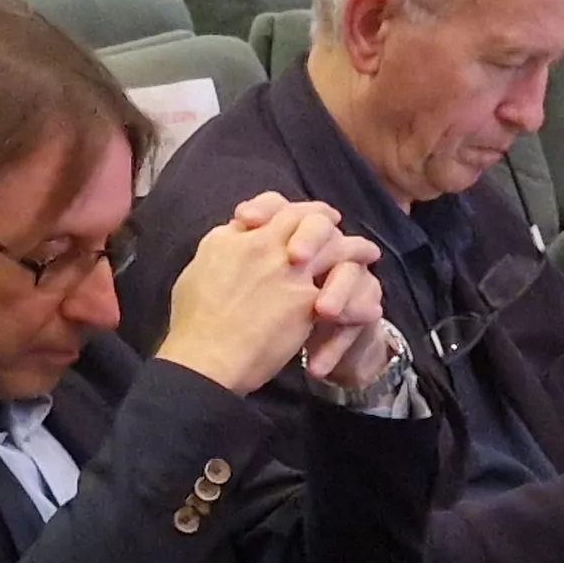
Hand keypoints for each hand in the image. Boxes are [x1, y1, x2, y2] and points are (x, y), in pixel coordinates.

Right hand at [153, 193, 375, 396]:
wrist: (206, 356)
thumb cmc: (194, 323)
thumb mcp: (197, 269)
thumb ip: (223, 246)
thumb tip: (236, 234)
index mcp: (237, 236)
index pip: (273, 206)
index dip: (291, 209)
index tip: (300, 216)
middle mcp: (265, 246)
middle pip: (308, 218)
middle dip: (326, 219)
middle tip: (338, 224)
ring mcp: (289, 272)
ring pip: (334, 246)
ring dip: (355, 248)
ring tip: (368, 254)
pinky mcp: (306, 302)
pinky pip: (343, 291)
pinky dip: (359, 300)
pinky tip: (370, 308)